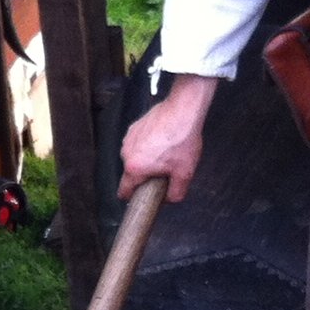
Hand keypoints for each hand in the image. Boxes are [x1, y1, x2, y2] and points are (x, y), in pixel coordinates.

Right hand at [117, 73, 221, 200]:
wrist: (183, 109)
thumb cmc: (182, 139)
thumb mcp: (185, 173)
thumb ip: (175, 194)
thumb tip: (169, 199)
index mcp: (134, 168)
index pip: (123, 192)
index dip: (133, 198)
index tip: (144, 196)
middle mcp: (126, 154)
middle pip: (131, 175)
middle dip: (146, 176)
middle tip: (165, 169)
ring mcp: (128, 139)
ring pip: (135, 159)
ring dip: (146, 160)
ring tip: (166, 152)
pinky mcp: (134, 128)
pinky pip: (138, 144)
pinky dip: (147, 146)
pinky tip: (163, 141)